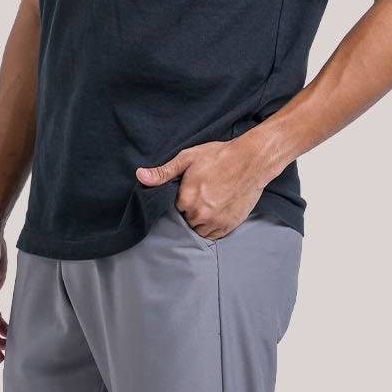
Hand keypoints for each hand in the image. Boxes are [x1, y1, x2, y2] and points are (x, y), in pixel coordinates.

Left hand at [136, 140, 267, 241]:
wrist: (251, 160)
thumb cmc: (220, 156)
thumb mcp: (188, 158)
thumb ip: (163, 172)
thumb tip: (140, 175)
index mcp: (186, 198)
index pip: (174, 209)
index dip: (181, 200)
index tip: (189, 192)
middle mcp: (199, 213)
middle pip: (186, 221)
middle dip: (190, 212)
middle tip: (201, 197)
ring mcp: (215, 221)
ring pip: (199, 230)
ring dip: (200, 222)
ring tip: (208, 206)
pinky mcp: (229, 225)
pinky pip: (213, 235)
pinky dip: (212, 228)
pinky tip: (216, 213)